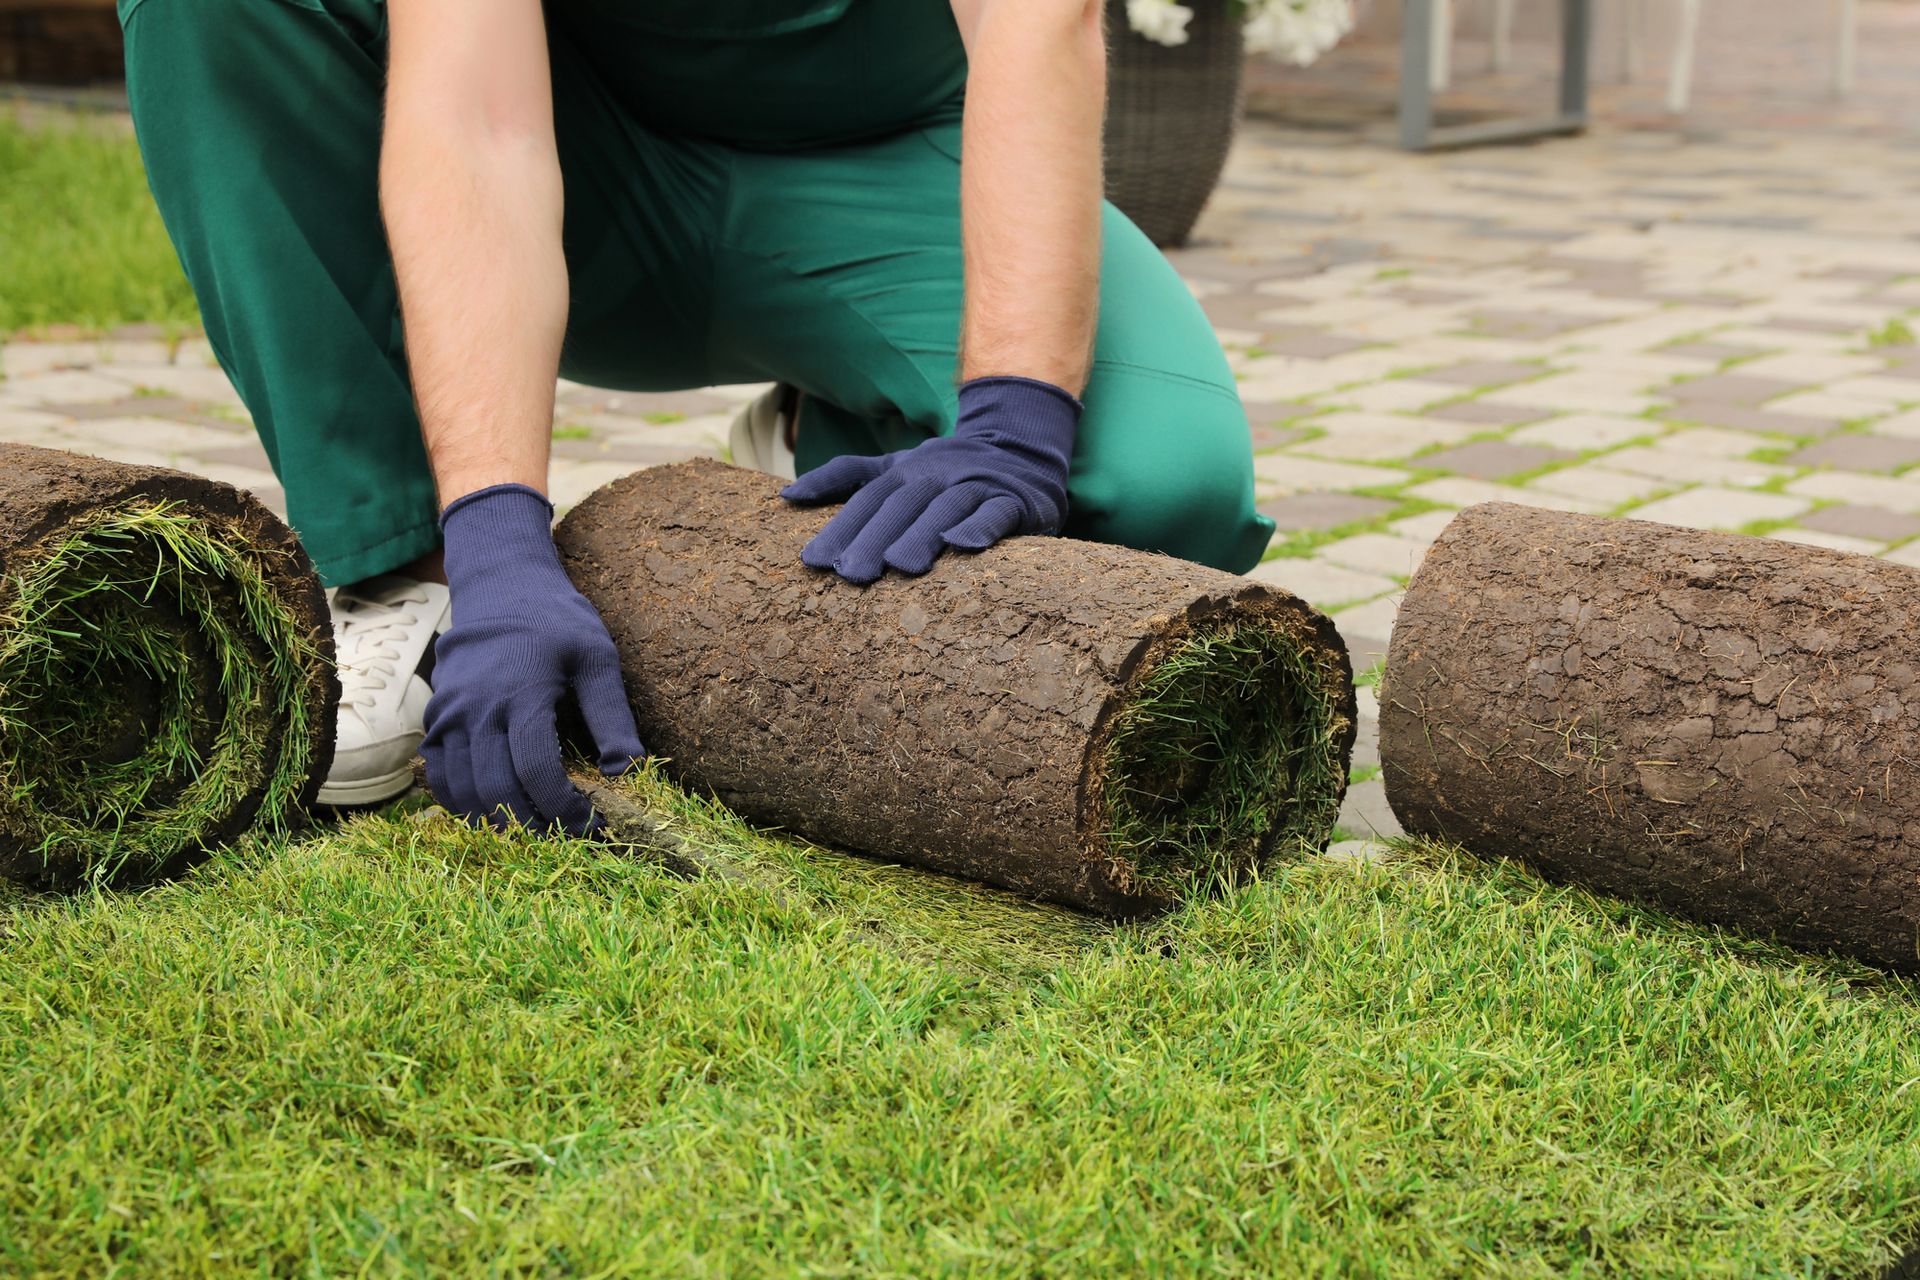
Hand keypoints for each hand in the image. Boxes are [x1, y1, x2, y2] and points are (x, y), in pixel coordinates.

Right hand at [421, 483, 644, 833]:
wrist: (500, 586)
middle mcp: (476, 708)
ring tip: (538, 827)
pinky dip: (465, 802)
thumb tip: (627, 769)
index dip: (565, 809)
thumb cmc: (556, 621)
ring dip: (500, 821)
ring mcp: (449, 715)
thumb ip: (612, 716)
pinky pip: (440, 776)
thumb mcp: (597, 657)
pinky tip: (498, 809)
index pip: (536, 773)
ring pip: (465, 791)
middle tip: (567, 835)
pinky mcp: (435, 718)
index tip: (592, 824)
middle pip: (498, 791)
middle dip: (536, 824)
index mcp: (521, 693)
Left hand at [779, 376, 1080, 583]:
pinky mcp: (1014, 500)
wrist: (1022, 445)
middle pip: (900, 507)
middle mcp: (936, 475)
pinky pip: (996, 513)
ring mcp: (975, 485)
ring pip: (944, 509)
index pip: (867, 501)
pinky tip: (964, 545)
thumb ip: (845, 477)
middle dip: (874, 539)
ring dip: (922, 535)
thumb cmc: (948, 470)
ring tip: (901, 567)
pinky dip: (980, 527)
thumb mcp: (895, 467)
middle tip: (852, 576)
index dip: (841, 529)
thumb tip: (787, 497)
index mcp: (904, 472)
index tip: (814, 562)